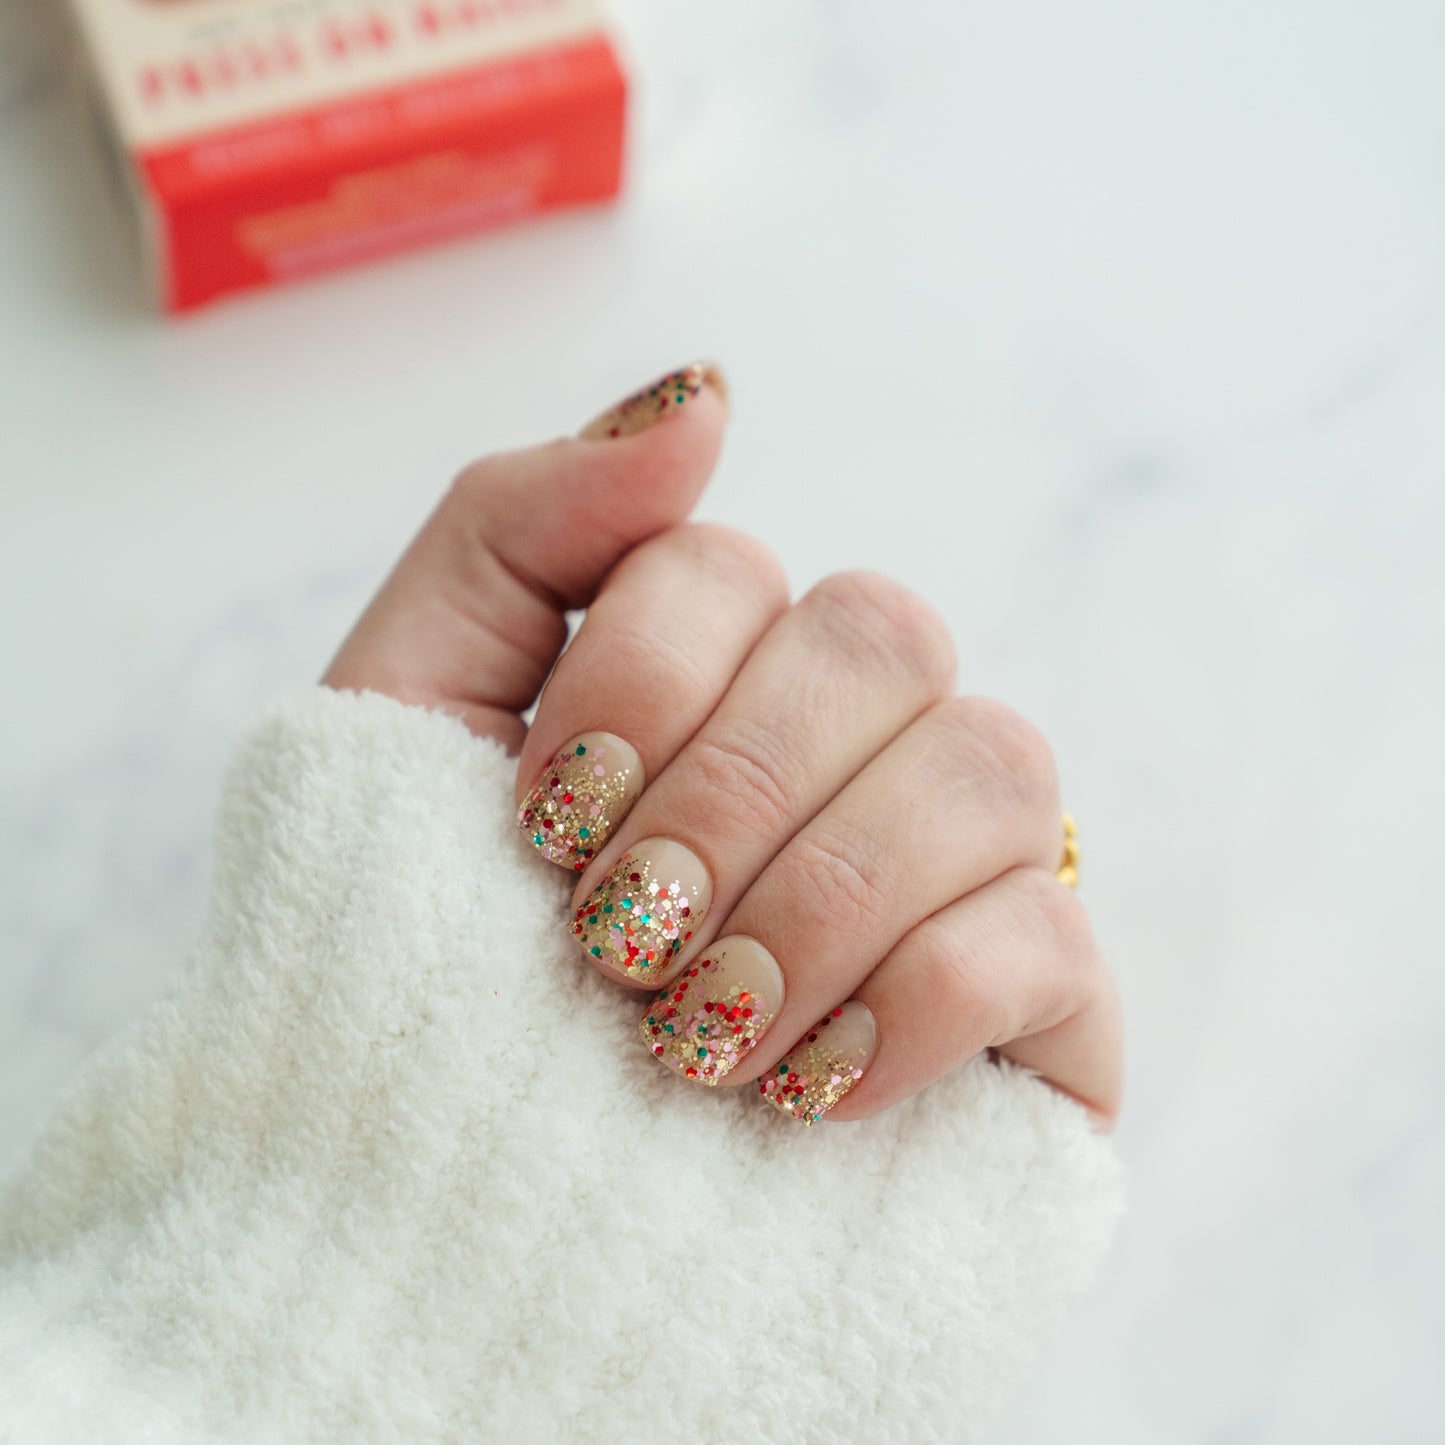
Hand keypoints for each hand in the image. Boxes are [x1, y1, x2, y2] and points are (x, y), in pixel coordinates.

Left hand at [325, 364, 1121, 1126]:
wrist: (452, 1214)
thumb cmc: (422, 959)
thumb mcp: (408, 718)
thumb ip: (520, 526)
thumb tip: (711, 397)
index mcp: (721, 672)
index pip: (731, 563)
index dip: (632, 686)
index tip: (539, 829)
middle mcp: (856, 747)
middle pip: (883, 632)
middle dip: (727, 793)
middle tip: (619, 938)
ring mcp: (964, 871)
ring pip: (992, 762)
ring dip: (816, 901)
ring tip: (697, 1033)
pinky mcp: (1042, 1011)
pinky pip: (1051, 935)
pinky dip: (912, 1004)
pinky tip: (803, 1087)